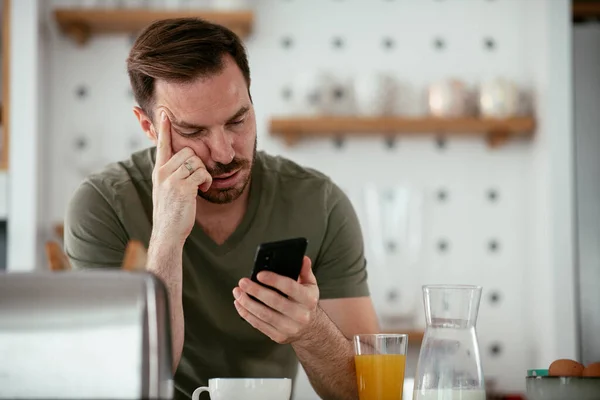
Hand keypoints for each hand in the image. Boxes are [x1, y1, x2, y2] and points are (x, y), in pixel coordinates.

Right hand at [151, 110, 211, 244]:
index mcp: (158, 171)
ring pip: (196, 161)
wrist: (167, 233)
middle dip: (198, 163)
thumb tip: (186, 162)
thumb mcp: (166, 189)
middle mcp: (162, 172)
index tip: (164, 112)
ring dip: (204, 173)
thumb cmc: (171, 212)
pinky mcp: (182, 188)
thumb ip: (171, 174)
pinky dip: (207, 181)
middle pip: (188, 151)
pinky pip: (202, 173)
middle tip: (199, 179)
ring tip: (201, 186)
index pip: (162, 144)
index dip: (164, 128)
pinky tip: (203, 190)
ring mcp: (171, 180)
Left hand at [233, 256, 319, 343]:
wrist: (311, 329)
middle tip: (243, 282)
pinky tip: (239, 305)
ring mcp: (289, 328)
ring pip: (264, 314)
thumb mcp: (310, 286)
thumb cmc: (306, 303)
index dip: (274, 280)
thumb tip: (303, 258)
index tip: (259, 274)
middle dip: (255, 291)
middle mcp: (300, 315)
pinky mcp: (278, 337)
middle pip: (274, 301)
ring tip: (237, 292)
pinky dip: (246, 314)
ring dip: (247, 303)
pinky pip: (259, 325)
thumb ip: (305, 271)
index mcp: (308, 300)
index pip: (290, 287)